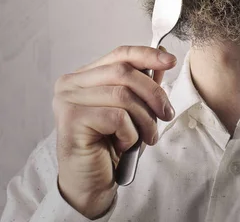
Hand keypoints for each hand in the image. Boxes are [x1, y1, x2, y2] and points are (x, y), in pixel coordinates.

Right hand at [52, 45, 176, 219]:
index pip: (119, 54)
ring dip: (144, 119)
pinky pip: (116, 117)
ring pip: (123, 95)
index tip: (170, 60)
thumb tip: (162, 57)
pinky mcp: (71, 119)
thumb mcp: (133, 110)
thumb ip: (143, 83)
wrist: (91, 186)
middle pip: (124, 72)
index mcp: (84, 76)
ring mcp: (68, 100)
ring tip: (147, 137)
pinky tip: (123, 145)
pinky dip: (130, 133)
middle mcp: (71, 83)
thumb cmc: (109, 146)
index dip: (147, 55)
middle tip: (166, 114)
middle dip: (153, 93)